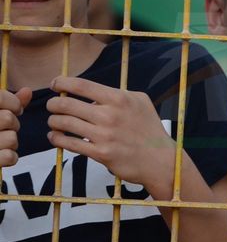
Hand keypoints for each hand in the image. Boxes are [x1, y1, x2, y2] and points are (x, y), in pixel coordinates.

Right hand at [0, 88, 31, 167]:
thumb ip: (10, 102)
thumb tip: (27, 91)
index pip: (1, 98)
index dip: (14, 103)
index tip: (14, 109)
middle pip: (8, 119)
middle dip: (13, 124)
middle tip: (4, 128)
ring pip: (12, 138)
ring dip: (11, 142)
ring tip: (0, 142)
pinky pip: (10, 156)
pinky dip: (9, 157)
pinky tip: (0, 155)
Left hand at [45, 76, 174, 194]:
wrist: (160, 159)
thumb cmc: (150, 128)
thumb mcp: (140, 102)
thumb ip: (118, 94)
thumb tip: (92, 93)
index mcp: (119, 98)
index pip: (81, 85)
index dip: (62, 82)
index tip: (55, 84)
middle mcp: (110, 115)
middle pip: (66, 104)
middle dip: (53, 104)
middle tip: (52, 106)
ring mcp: (104, 135)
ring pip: (64, 124)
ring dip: (54, 122)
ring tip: (54, 122)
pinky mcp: (100, 153)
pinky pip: (69, 144)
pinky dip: (57, 139)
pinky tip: (55, 137)